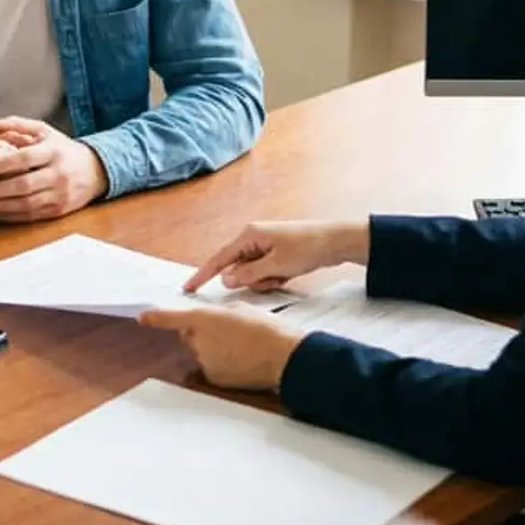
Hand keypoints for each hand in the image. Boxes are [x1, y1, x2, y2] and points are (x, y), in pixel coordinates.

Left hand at [0, 117, 108, 222]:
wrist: (95, 171)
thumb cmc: (62, 149)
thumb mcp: (44, 131)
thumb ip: (16, 125)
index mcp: (53, 152)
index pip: (27, 158)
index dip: (4, 163)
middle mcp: (58, 174)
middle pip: (25, 185)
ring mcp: (59, 195)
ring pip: (26, 204)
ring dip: (1, 206)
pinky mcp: (57, 211)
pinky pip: (30, 216)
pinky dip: (10, 216)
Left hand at [137, 305, 307, 390]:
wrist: (283, 356)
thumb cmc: (266, 329)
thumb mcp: (241, 308)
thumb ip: (220, 312)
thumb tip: (214, 318)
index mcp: (204, 319)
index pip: (172, 318)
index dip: (156, 318)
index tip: (143, 318)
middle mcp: (199, 341)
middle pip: (189, 336)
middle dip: (201, 333)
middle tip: (229, 331)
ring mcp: (205, 361)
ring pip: (202, 352)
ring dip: (214, 348)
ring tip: (242, 346)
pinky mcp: (214, 378)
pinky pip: (211, 368)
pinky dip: (222, 364)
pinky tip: (241, 361)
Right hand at [182, 220, 367, 292]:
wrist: (335, 241)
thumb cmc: (307, 248)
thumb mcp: (276, 265)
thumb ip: (248, 275)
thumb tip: (225, 280)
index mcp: (249, 235)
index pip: (219, 259)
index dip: (203, 275)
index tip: (188, 289)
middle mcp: (252, 239)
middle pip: (236, 269)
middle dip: (252, 280)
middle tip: (273, 278)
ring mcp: (263, 246)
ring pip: (250, 274)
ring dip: (264, 281)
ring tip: (283, 275)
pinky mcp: (273, 254)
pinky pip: (263, 273)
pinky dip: (272, 278)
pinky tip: (287, 274)